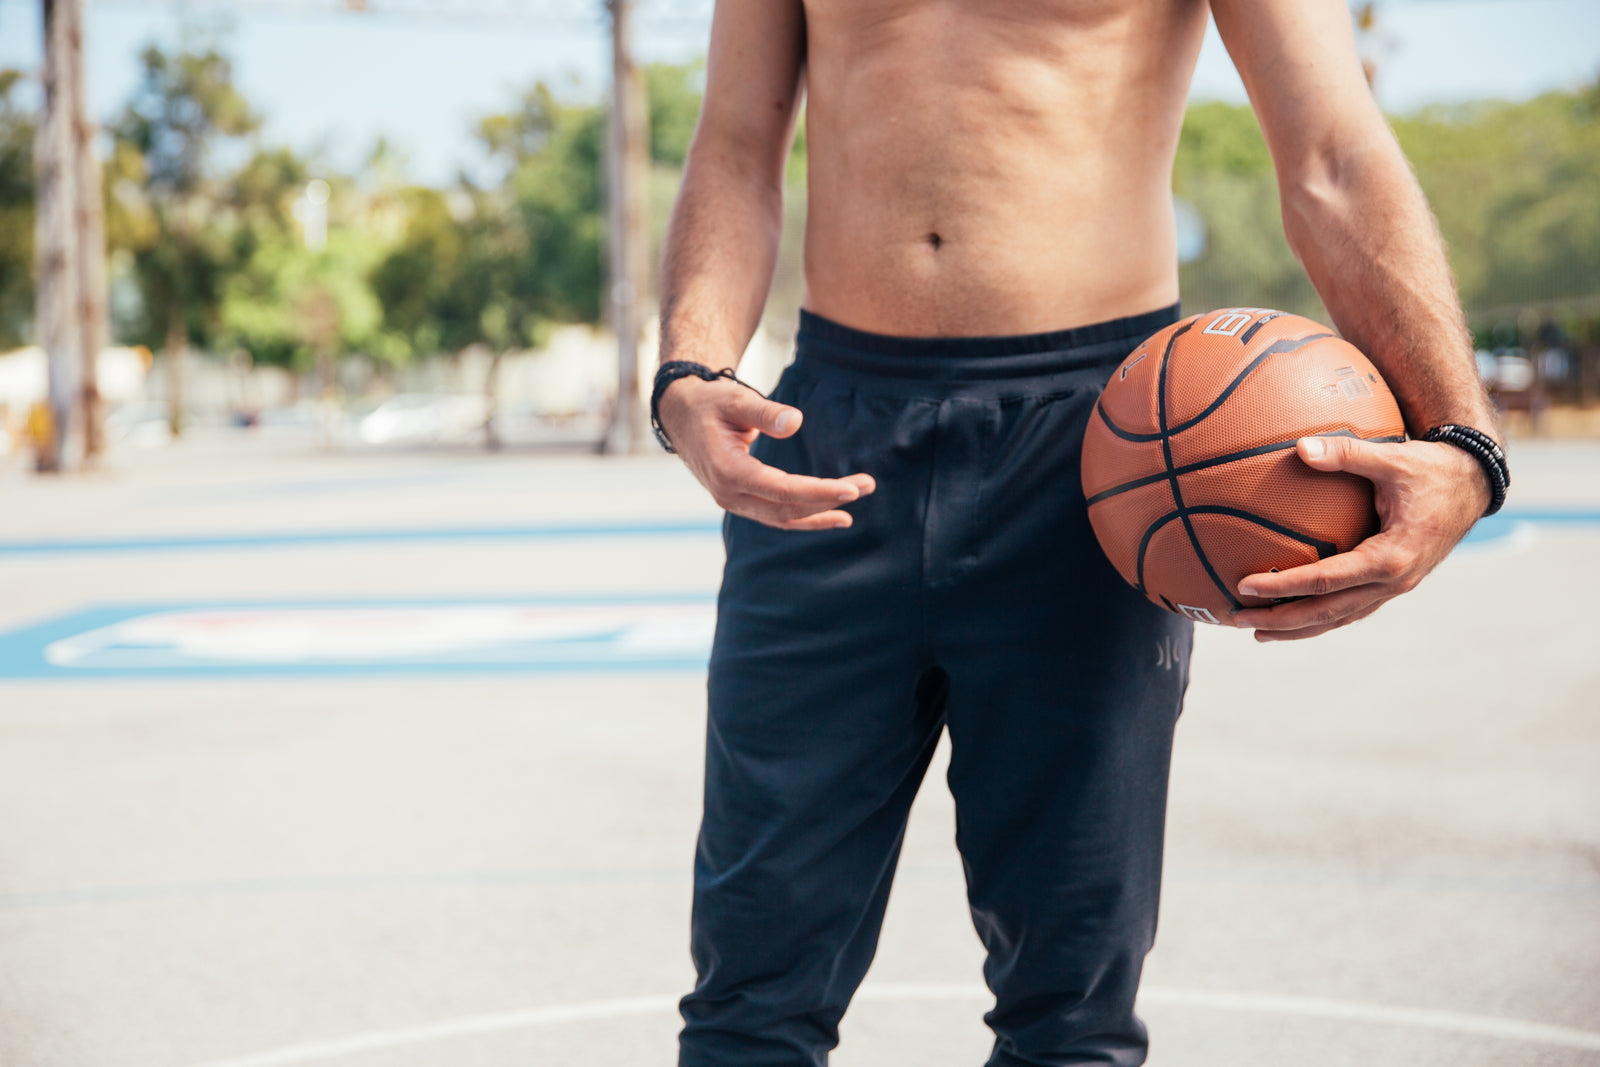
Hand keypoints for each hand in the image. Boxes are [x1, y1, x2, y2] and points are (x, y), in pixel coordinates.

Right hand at [657, 374, 875, 530]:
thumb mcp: (735, 399)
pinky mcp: (742, 501)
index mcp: (728, 471)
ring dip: (822, 511)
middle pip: (788, 507)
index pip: (783, 490)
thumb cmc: (710, 403)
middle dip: (830, 499)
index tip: (853, 489)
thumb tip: (795, 422)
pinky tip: (835, 517)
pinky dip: (807, 519)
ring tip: (856, 504)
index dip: (819, 492)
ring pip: (784, 517)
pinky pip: (778, 517)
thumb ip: (764, 412)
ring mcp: (734, 502)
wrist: (682, 416)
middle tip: (868, 485)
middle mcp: (730, 495)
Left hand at [1231, 434, 1490, 641]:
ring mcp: (1395, 588)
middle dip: (1280, 620)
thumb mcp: (1392, 459)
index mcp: (1390, 558)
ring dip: (1298, 628)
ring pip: (1339, 618)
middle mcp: (1393, 582)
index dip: (1282, 586)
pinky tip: (1296, 618)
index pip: (1324, 581)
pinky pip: (1352, 609)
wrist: (1473, 486)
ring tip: (1259, 632)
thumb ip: (1346, 453)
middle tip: (1238, 620)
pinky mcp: (1394, 585)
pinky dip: (1322, 618)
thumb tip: (1300, 447)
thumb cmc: (1431, 470)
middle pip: (1326, 612)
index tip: (1244, 586)